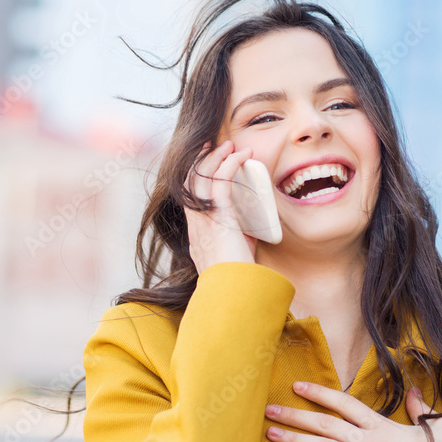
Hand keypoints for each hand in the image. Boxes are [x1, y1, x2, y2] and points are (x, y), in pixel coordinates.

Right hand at [184, 140, 258, 273]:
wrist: (234, 296)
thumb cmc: (238, 280)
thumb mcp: (235, 254)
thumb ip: (240, 236)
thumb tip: (253, 224)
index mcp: (197, 233)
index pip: (188, 197)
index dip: (195, 175)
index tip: (206, 159)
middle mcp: (197, 224)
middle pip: (190, 182)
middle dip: (202, 160)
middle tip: (215, 145)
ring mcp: (205, 221)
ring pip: (202, 178)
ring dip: (217, 157)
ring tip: (231, 145)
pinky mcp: (219, 219)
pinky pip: (221, 183)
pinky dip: (231, 165)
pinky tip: (241, 156)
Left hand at [264, 381, 441, 441]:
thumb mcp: (436, 425)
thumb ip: (420, 407)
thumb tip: (415, 391)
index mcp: (382, 424)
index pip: (344, 403)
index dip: (320, 393)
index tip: (297, 386)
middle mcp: (369, 440)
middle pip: (326, 423)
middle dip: (296, 415)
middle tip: (270, 410)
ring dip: (296, 440)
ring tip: (271, 434)